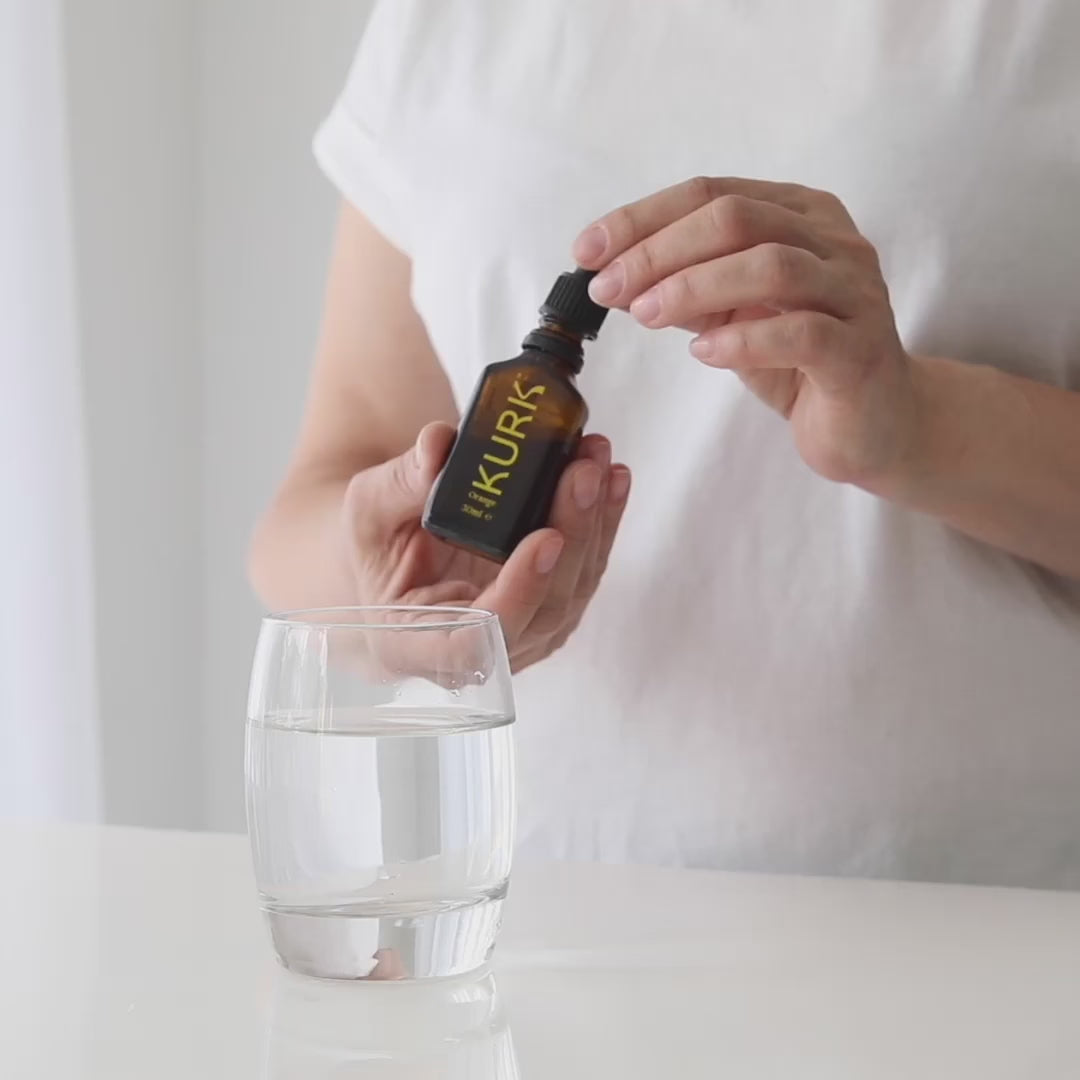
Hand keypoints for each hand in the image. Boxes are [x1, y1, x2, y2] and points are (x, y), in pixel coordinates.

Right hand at [341, 423, 629, 671]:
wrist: (397, 565)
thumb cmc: (376, 549)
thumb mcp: (369, 510)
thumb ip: (402, 482)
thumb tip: (441, 442)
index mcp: (412, 644)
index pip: (476, 641)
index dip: (519, 594)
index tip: (545, 538)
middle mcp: (476, 655)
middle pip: (544, 609)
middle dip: (573, 534)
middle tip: (582, 472)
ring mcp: (521, 638)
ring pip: (573, 592)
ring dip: (595, 523)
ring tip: (595, 459)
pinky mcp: (548, 613)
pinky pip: (584, 574)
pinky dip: (601, 525)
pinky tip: (608, 480)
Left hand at [574, 176, 917, 486]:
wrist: (875, 423)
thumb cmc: (800, 363)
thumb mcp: (733, 315)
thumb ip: (689, 287)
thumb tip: (615, 274)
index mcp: (801, 215)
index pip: (712, 194)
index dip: (643, 218)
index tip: (587, 251)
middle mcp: (834, 241)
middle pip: (737, 219)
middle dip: (659, 250)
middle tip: (607, 288)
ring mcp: (855, 293)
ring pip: (771, 266)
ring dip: (693, 288)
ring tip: (645, 315)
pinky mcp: (860, 351)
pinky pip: (801, 333)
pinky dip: (743, 339)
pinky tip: (703, 351)